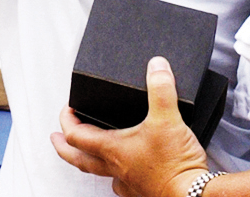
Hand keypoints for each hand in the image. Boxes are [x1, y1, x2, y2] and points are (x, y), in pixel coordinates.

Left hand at [51, 58, 208, 196]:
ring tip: (90, 154)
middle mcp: (117, 168)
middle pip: (80, 160)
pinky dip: (119, 174)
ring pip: (102, 173)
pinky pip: (124, 183)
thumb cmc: (176, 166)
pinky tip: (126, 170)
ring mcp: (130, 183)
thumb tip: (156, 66)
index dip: (67, 121)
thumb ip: (161, 88)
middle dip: (65, 148)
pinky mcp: (144, 191)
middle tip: (55, 139)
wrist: (194, 196)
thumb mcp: (168, 118)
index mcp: (114, 149)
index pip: (76, 136)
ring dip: (92, 162)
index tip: (65, 110)